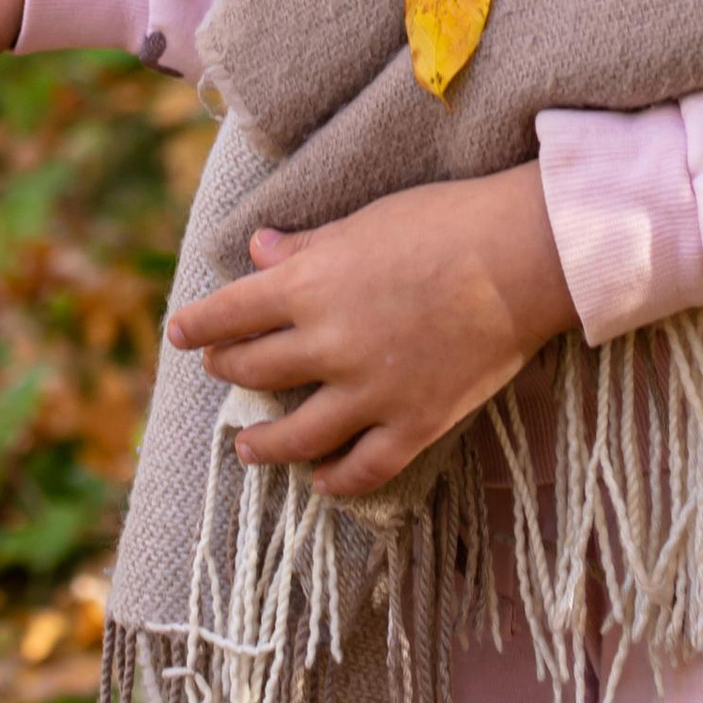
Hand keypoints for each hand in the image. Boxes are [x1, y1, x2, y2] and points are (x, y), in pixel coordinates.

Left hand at [166, 165, 575, 499]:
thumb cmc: (444, 221)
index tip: (179, 334)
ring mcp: (371, 390)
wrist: (522, 256)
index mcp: (309, 284)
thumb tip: (259, 250)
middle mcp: (329, 343)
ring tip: (246, 448)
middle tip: (220, 370)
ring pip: (296, 435)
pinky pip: (363, 467)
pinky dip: (336, 480)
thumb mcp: (364, 221)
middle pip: (255, 371)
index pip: (230, 313)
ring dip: (263, 445)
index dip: (198, 326)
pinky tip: (321, 481)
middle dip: (228, 371)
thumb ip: (307, 247)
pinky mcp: (415, 422)